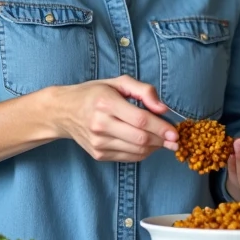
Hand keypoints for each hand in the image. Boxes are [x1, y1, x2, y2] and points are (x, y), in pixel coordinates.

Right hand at [51, 75, 177, 161]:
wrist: (64, 111)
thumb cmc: (94, 93)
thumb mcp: (118, 82)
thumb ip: (143, 91)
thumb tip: (163, 108)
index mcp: (105, 102)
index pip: (140, 119)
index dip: (161, 127)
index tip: (175, 131)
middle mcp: (100, 124)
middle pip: (140, 138)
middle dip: (162, 140)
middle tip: (175, 139)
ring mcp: (98, 142)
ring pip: (136, 150)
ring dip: (155, 147)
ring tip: (162, 140)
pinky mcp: (98, 154)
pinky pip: (128, 157)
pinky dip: (143, 153)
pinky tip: (148, 145)